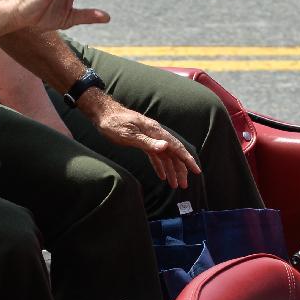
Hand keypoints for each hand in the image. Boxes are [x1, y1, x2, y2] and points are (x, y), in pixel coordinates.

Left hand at [85, 90, 201, 188]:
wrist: (102, 114)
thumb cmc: (114, 123)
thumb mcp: (129, 135)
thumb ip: (147, 142)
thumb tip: (166, 147)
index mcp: (155, 131)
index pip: (176, 147)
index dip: (187, 159)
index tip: (197, 171)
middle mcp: (156, 134)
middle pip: (173, 153)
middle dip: (180, 169)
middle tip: (184, 186)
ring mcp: (150, 137)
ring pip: (165, 156)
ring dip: (171, 170)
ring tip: (175, 185)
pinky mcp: (142, 140)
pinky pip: (155, 155)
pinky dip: (160, 165)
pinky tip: (162, 175)